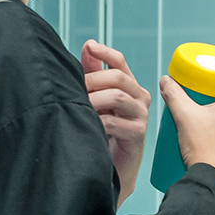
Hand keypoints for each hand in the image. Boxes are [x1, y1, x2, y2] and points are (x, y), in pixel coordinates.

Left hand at [82, 41, 154, 205]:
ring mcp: (141, 115)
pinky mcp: (137, 133)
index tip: (90, 46)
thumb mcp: (96, 101)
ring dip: (93, 100)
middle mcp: (139, 98)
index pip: (119, 62)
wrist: (112, 168)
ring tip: (79, 106)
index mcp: (129, 87)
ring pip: (117, 96)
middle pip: (118, 77)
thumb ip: (93, 75)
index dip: (105, 52)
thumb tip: (88, 47)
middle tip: (74, 89)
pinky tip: (88, 124)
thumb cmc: (103, 133)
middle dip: (92, 79)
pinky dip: (97, 121)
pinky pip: (114, 121)